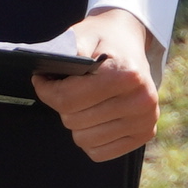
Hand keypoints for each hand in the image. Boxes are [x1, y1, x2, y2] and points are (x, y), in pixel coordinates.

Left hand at [32, 7, 163, 161]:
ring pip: (84, 140)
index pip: (68, 99)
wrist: (129, 42)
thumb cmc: (102, 42)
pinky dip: (90, 137)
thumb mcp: (82, 35)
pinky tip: (96, 117)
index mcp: (126, 74)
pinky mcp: (144, 135)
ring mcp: (145, 120)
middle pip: (74, 121)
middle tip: (67, 88)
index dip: (46, 91)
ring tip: (83, 101)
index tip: (41, 80)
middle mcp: (141, 100)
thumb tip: (43, 72)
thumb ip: (65, 52)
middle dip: (62, 104)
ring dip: (76, 122)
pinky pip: (98, 152)